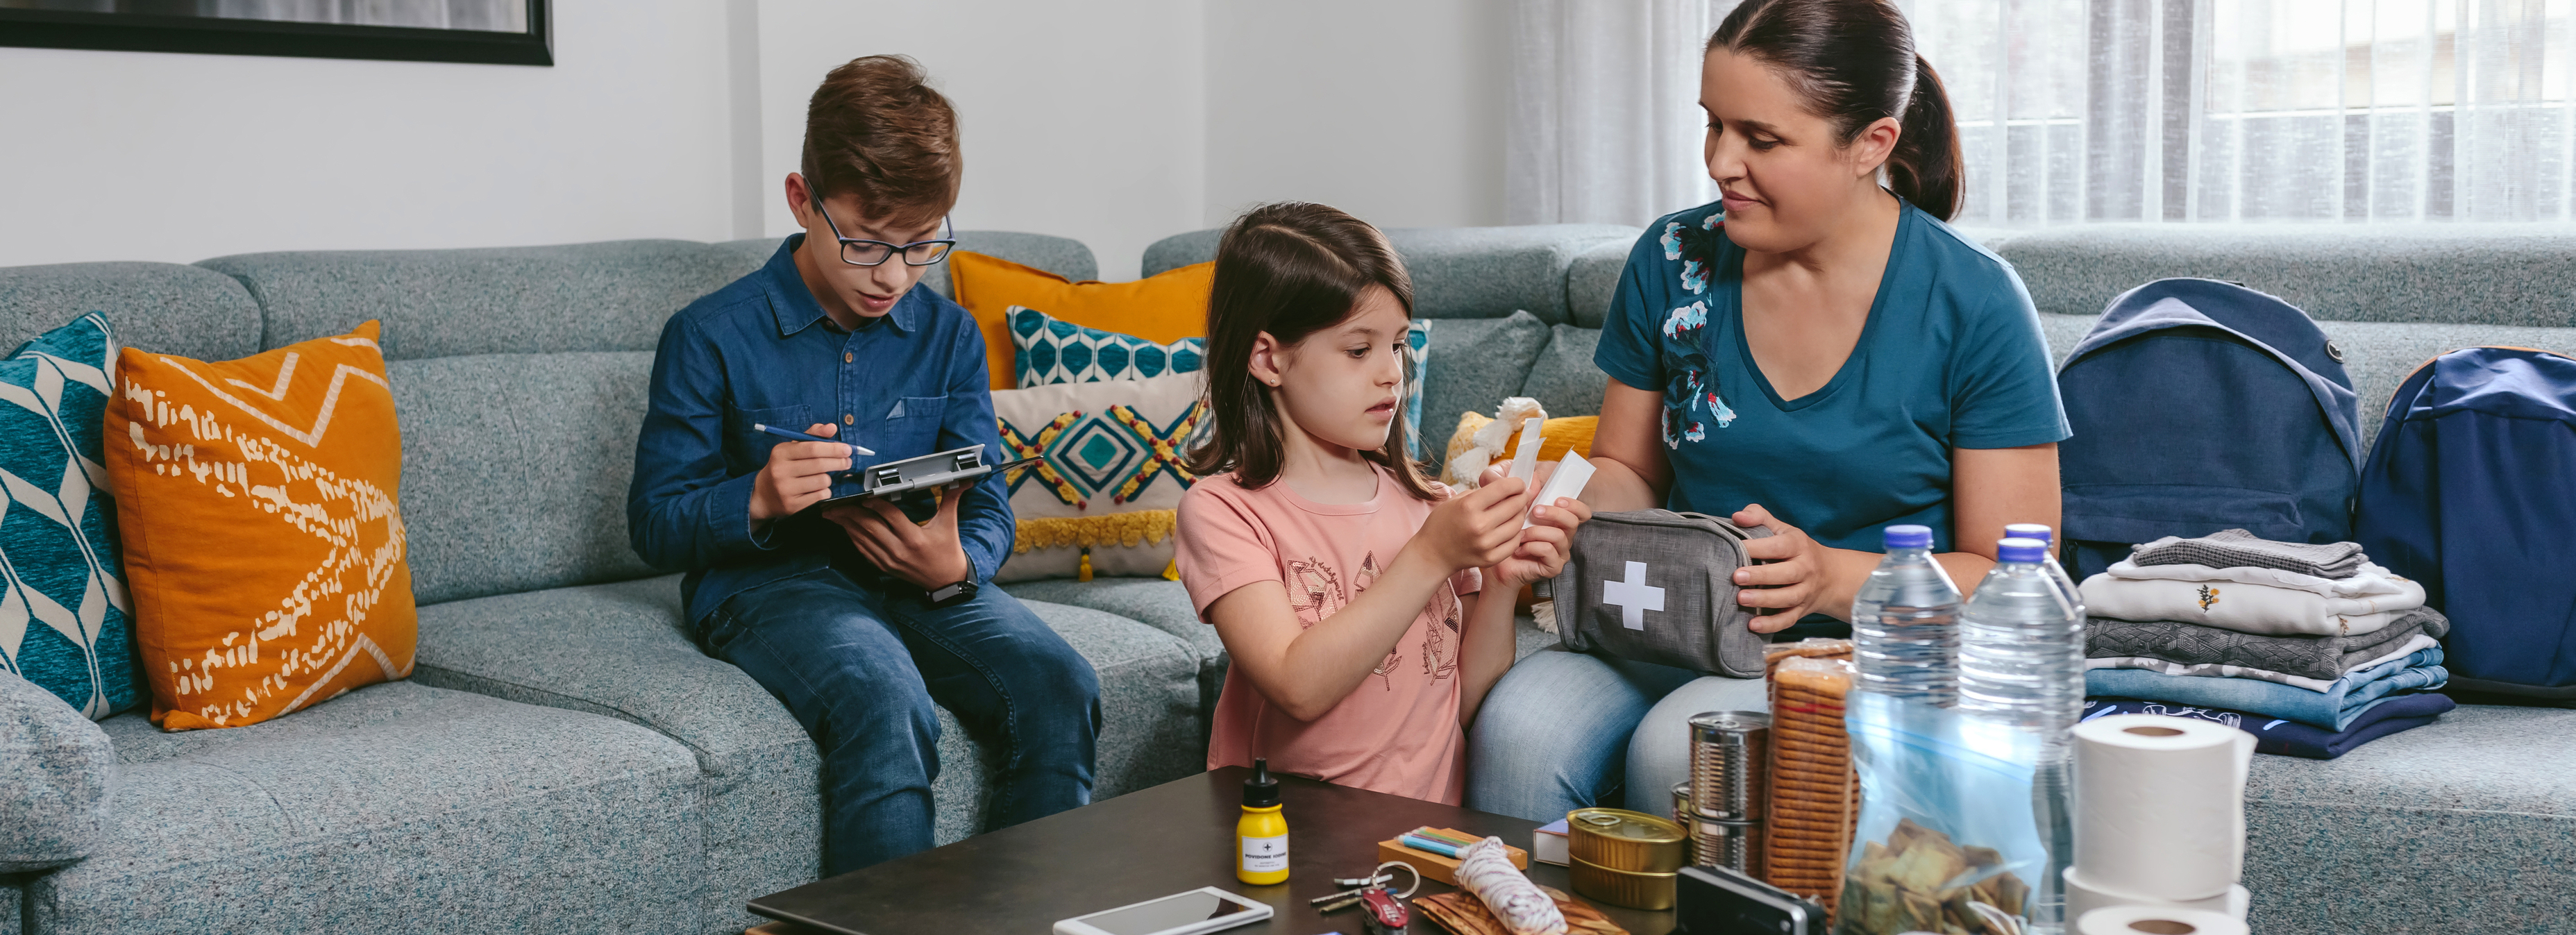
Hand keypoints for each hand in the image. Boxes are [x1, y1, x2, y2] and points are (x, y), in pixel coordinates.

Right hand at [748, 422, 854, 525]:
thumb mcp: (792, 448)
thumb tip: (832, 427)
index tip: (848, 449)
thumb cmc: (784, 466)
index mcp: (781, 452)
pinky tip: (818, 489)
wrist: (764, 495)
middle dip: (839, 462)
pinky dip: (825, 491)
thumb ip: (813, 435)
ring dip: (829, 479)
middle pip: (819, 465)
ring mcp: (786, 490)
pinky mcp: (792, 506)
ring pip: (822, 481)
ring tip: (823, 477)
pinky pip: (820, 496)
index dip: (834, 448)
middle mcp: (781, 471)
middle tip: (848, 462)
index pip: (813, 448)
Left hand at [821, 483, 973, 589]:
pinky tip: (845, 528)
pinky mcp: (884, 567)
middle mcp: (899, 550)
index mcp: (915, 538)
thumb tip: (962, 481)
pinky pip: (864, 551)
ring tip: (832, 513)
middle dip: (849, 513)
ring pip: (862, 539)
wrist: (946, 581)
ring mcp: (890, 560)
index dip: (875, 503)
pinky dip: (853, 538)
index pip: (889, 516)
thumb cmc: (948, 551)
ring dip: (846, 525)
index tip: (863, 494)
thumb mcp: (949, 524)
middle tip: (834, 503)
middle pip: (869, 527)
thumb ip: (950, 500)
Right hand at [1411, 468, 1530, 574]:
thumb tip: (1505, 489)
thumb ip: (1481, 494)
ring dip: (1520, 515)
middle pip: (1514, 505)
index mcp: (1469, 506)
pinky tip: (1511, 528)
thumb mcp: (1456, 500)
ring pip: (1517, 524)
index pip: (1503, 488)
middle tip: (1522, 495)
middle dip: (1522, 497)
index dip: (1516, 483)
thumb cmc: (1442, 524)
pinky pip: (1514, 543)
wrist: (1433, 554)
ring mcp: (1486, 544)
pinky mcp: (1491, 558)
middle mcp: (1479, 525)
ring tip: (1516, 511)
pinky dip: (1516, 533)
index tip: (1519, 483)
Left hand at [1490, 460, 1592, 589]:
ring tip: (1520, 534)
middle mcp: (1563, 532)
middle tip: (1535, 511)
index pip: (1581, 510)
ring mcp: (1559, 550)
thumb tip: (1522, 478)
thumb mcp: (1497, 495)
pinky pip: (1550, 552)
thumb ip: (1503, 479)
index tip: (1556, 499)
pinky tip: (1519, 548)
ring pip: (1561, 536)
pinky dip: (1533, 547)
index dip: (1573, 503)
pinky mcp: (1552, 566)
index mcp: (1557, 516)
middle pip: (1575, 520)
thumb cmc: (1498, 525)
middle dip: (1555, 513)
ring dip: (1538, 531)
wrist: (1490, 556)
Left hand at [1732, 503, 1830, 632]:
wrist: (1831, 575)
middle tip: (1736, 577)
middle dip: (1761, 576)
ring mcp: (1805, 591)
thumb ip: (1759, 517)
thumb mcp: (1782, 529)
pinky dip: (1772, 624)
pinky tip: (1753, 625)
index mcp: (1798, 545)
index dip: (1759, 547)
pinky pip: (1789, 619)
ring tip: (1741, 599)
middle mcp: (1805, 569)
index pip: (1780, 546)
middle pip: (1786, 574)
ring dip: (1765, 600)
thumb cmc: (1796, 549)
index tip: (1738, 548)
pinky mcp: (1802, 610)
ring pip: (1788, 598)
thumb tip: (1737, 516)